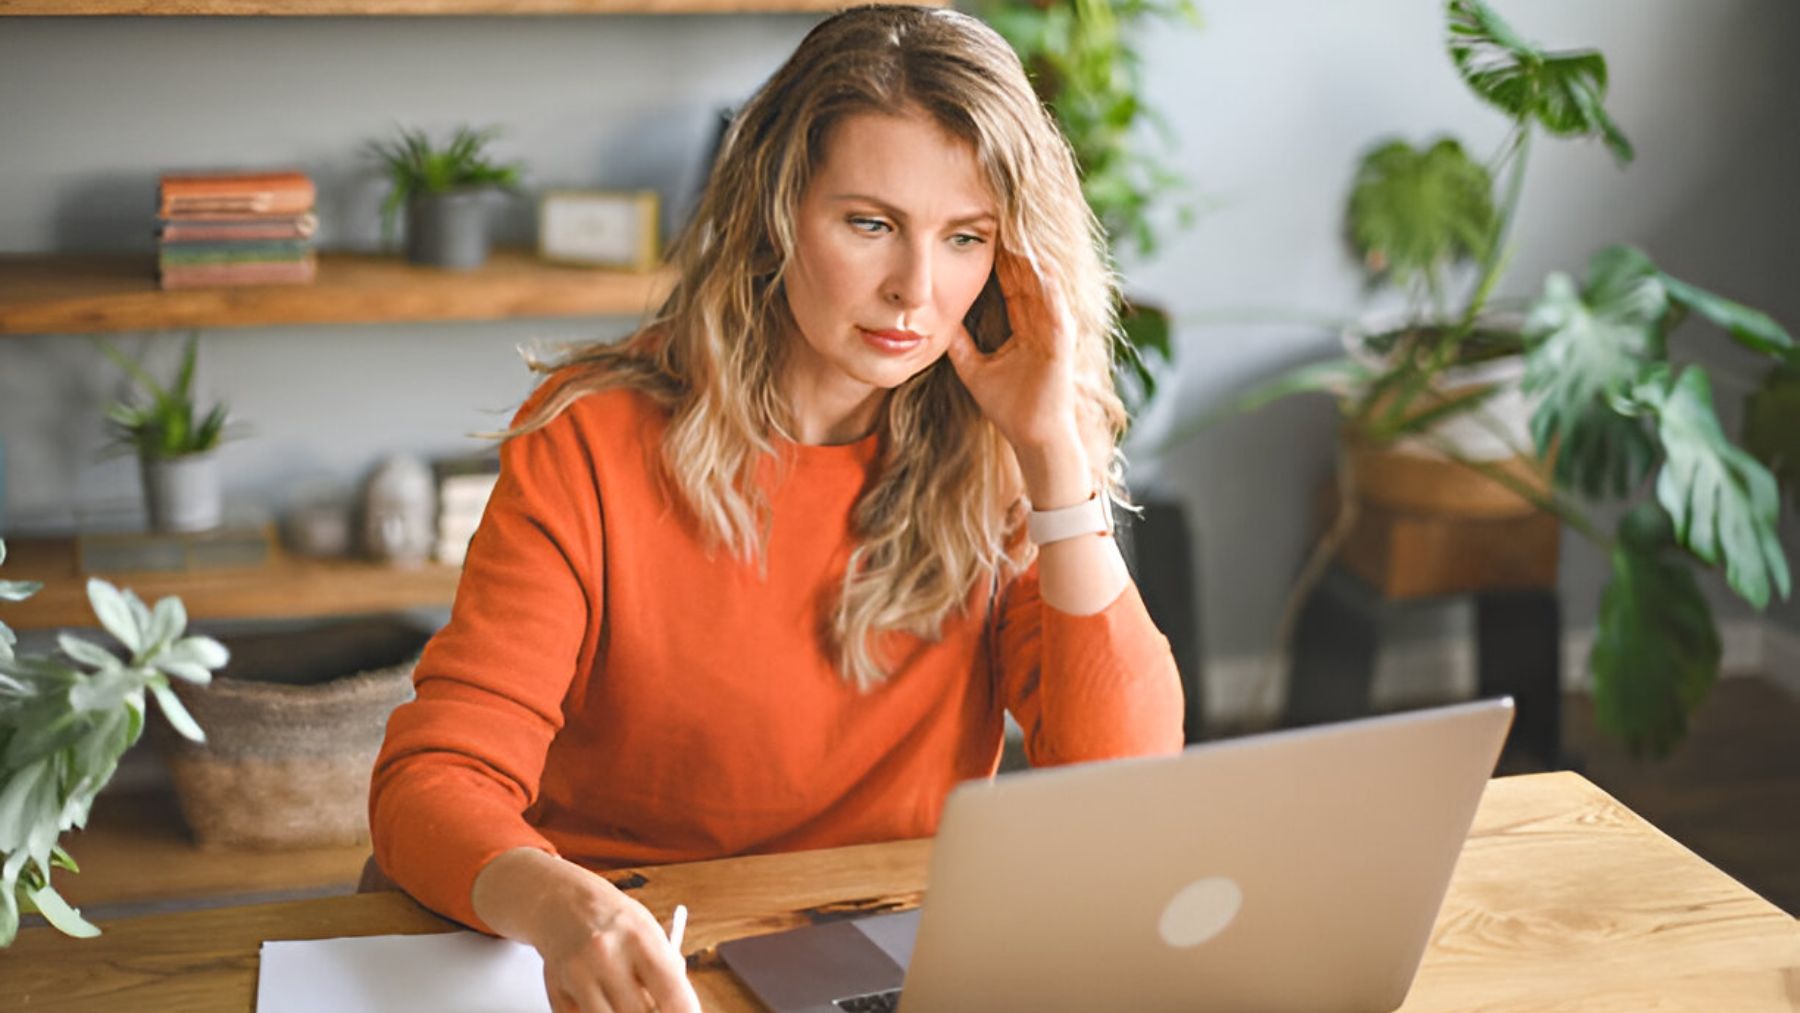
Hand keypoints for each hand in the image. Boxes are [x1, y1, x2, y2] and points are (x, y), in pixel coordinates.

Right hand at [472, 849, 699, 1012]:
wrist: (562, 902)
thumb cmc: (616, 922)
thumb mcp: (650, 932)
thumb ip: (666, 970)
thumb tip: (680, 1010)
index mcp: (638, 937)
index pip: (672, 992)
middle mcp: (606, 956)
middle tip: (654, 1007)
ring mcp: (577, 977)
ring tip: (627, 1001)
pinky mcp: (556, 993)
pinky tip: (601, 1000)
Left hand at [945, 249, 1090, 506]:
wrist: (1032, 437)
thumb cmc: (1009, 406)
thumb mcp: (974, 368)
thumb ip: (960, 344)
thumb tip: (936, 325)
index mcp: (1024, 324)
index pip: (1010, 281)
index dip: (997, 256)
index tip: (981, 229)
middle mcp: (1042, 320)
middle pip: (1027, 274)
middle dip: (1014, 245)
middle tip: (999, 211)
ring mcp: (1054, 329)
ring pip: (1043, 283)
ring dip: (1032, 256)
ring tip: (1018, 226)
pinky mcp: (1062, 342)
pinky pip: (1055, 308)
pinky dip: (1048, 287)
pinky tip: (1038, 265)